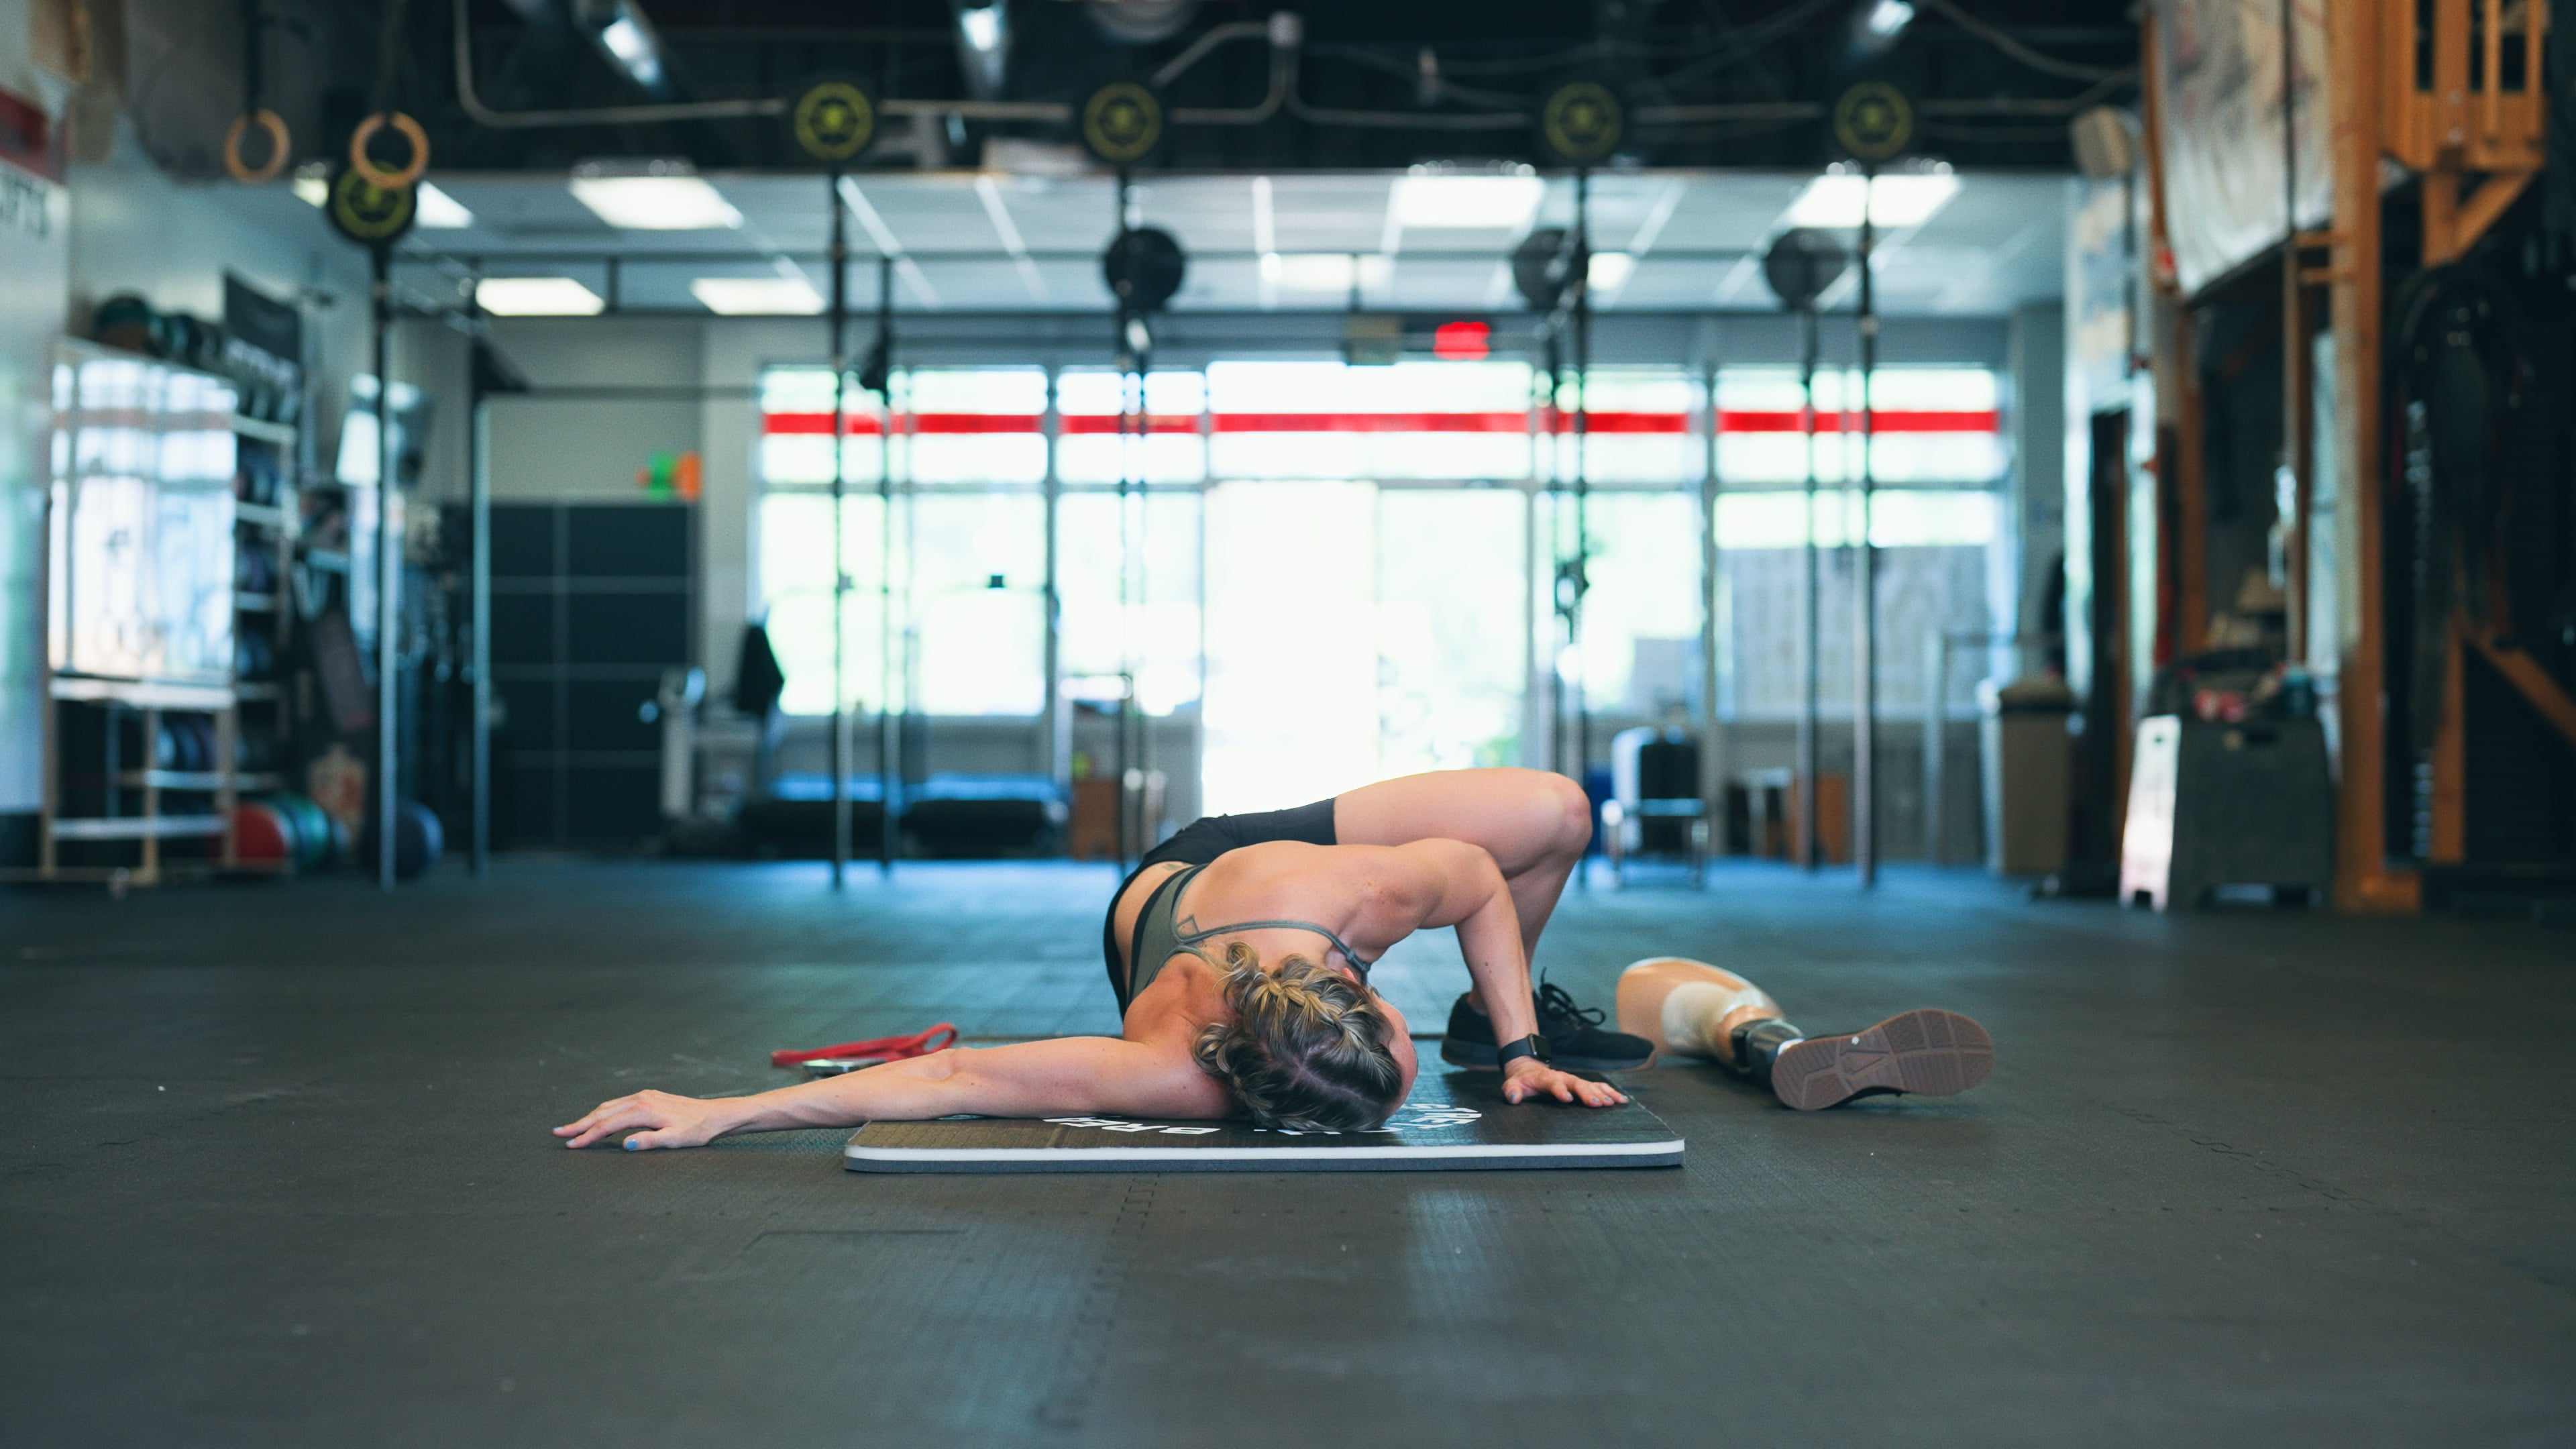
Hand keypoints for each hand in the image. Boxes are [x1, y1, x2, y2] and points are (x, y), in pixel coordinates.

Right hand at [554, 1089, 737, 1149]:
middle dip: (579, 1123)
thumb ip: (650, 1142)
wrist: (715, 1114)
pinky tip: (599, 1118)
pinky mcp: (649, 1096)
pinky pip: (619, 1103)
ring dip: (589, 1116)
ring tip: (573, 1127)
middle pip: (602, 1112)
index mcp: (644, 1110)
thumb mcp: (676, 1140)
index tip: (571, 1145)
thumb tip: (627, 1144)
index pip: (607, 1125)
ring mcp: (644, 1096)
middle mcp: (641, 1099)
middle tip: (558, 1133)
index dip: (587, 1136)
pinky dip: (603, 1111)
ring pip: (609, 1106)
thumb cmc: (697, 1131)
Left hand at [1501, 1058, 1629, 1107]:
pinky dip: (1609, 1092)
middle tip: (1599, 1103)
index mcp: (1546, 1078)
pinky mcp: (1581, 1084)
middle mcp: (1563, 1077)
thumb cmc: (1522, 1080)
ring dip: (1603, 1093)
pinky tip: (1621, 1099)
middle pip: (1577, 1084)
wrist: (1529, 1068)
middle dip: (1588, 1093)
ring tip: (1614, 1102)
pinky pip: (1598, 1086)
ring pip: (1591, 1084)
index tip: (1567, 1098)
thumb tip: (1513, 1097)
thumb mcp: (1512, 1084)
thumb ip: (1512, 1090)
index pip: (1554, 1083)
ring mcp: (1573, 1080)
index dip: (1560, 1090)